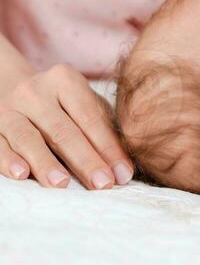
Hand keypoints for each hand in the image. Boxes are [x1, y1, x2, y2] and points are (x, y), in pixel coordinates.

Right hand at [0, 63, 133, 189]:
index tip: (123, 174)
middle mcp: (35, 91)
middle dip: (85, 159)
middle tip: (102, 184)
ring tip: (62, 183)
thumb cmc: (60, 104)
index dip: (108, 147)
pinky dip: (9, 161)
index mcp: (64, 80)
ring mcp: (9, 109)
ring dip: (46, 163)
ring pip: (28, 138)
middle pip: (62, 130)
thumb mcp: (82, 103)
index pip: (90, 117)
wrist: (12, 88)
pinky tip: (21, 175)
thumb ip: (103, 126)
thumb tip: (123, 168)